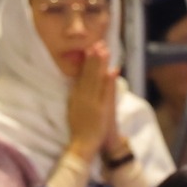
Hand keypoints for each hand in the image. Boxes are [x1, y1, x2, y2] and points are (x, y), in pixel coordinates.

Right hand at [66, 44, 119, 158]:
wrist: (82, 144)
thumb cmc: (79, 128)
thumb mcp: (74, 108)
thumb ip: (76, 94)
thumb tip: (79, 79)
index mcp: (76, 95)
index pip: (81, 74)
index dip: (86, 60)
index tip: (90, 47)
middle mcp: (83, 96)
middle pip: (89, 73)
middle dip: (94, 58)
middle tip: (98, 42)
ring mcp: (92, 102)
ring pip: (96, 79)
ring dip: (100, 65)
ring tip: (104, 50)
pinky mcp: (100, 109)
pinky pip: (105, 93)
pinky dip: (108, 82)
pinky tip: (112, 71)